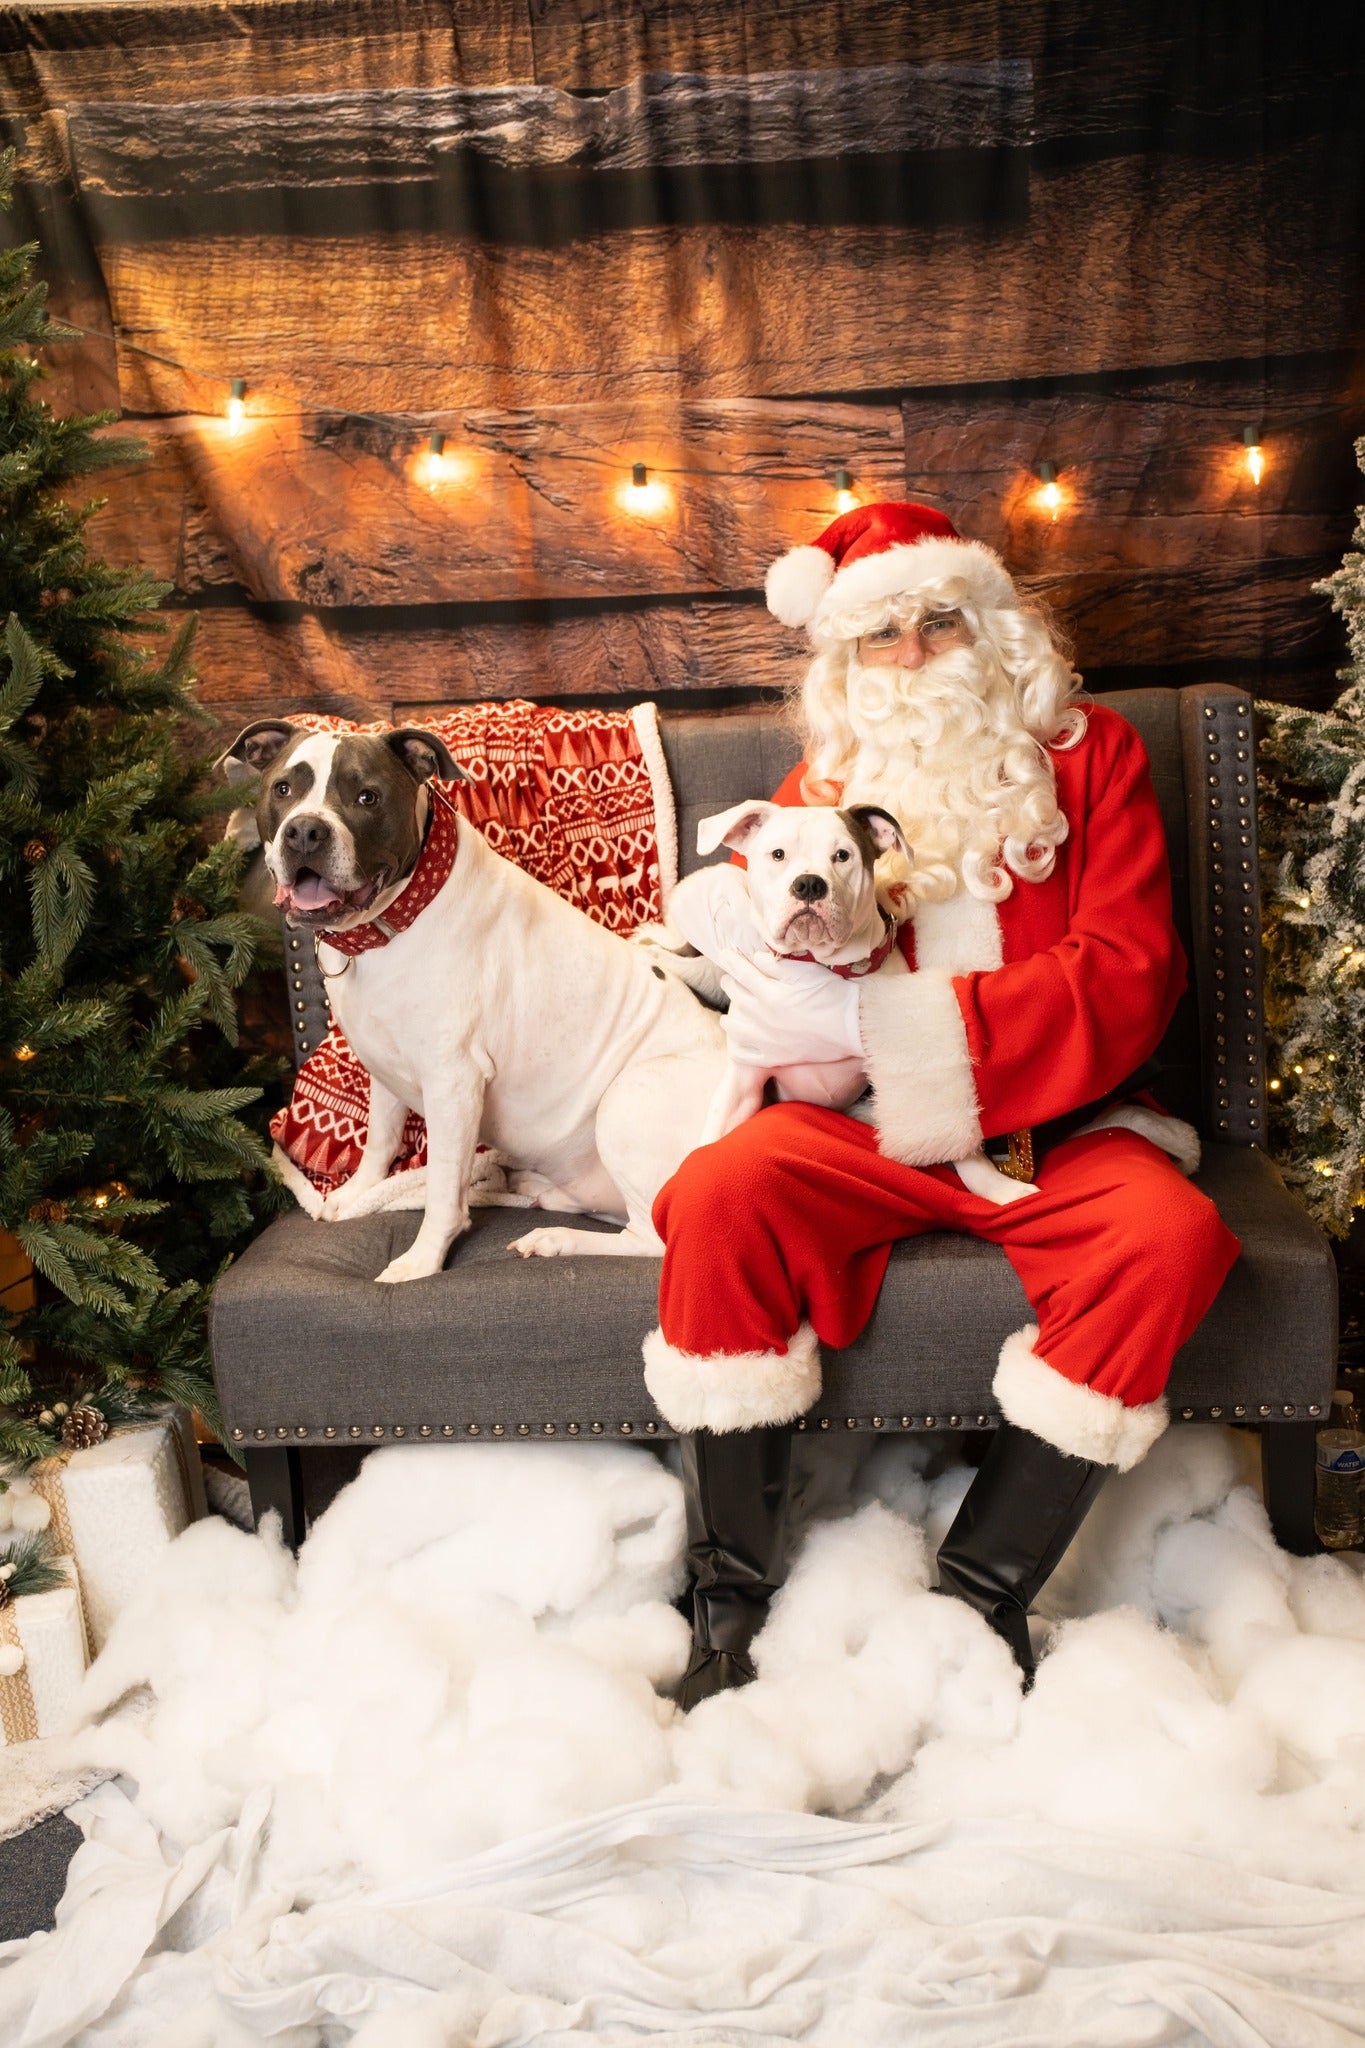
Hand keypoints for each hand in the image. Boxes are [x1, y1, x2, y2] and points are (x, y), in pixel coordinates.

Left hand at [717, 949, 862, 1069]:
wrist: (853, 1026)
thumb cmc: (832, 993)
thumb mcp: (805, 971)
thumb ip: (776, 965)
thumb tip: (754, 958)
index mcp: (770, 993)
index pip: (742, 972)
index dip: (731, 961)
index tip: (723, 954)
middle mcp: (763, 1017)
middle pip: (737, 997)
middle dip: (730, 984)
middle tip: (728, 979)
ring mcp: (767, 1040)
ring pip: (735, 1027)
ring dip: (729, 1017)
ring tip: (728, 1014)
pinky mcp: (776, 1057)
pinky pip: (747, 1055)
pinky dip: (737, 1048)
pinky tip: (737, 1042)